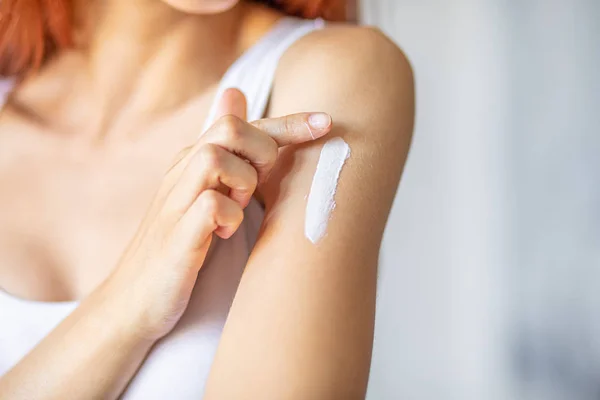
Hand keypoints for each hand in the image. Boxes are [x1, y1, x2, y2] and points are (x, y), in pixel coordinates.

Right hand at [104, 88, 331, 339]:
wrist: (134, 300)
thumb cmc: (180, 244)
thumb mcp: (204, 191)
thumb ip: (225, 151)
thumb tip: (236, 95)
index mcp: (193, 161)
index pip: (242, 123)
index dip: (289, 122)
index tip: (326, 123)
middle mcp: (182, 173)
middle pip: (228, 128)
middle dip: (262, 150)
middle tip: (261, 184)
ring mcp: (175, 203)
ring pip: (214, 158)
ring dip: (242, 182)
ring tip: (240, 207)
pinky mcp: (176, 237)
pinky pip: (210, 205)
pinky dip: (229, 216)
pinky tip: (225, 234)